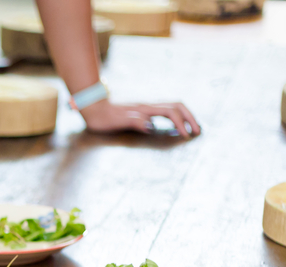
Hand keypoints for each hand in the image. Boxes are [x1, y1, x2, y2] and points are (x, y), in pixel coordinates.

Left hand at [80, 100, 200, 137]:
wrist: (92, 108)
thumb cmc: (103, 117)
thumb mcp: (116, 121)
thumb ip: (133, 121)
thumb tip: (150, 125)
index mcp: (145, 109)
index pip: (171, 112)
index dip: (181, 123)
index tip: (186, 136)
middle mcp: (149, 106)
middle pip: (178, 106)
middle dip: (190, 118)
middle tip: (198, 132)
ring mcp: (147, 107)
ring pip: (174, 107)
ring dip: (186, 117)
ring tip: (193, 129)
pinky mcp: (144, 111)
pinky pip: (166, 112)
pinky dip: (177, 118)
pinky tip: (176, 127)